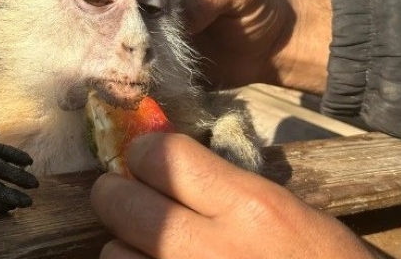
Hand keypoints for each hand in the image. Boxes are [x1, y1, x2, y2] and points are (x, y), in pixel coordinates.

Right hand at [47, 0, 329, 92]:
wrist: (274, 50)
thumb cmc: (260, 5)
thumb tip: (177, 13)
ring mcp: (150, 25)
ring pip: (110, 20)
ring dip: (84, 22)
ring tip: (52, 23)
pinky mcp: (155, 57)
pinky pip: (127, 56)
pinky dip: (107, 59)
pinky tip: (86, 63)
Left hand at [90, 133, 374, 258]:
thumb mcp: (288, 213)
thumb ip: (226, 187)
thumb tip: (166, 163)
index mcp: (249, 206)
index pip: (162, 156)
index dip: (145, 152)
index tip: (145, 159)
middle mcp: (211, 249)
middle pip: (121, 203)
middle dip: (115, 193)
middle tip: (124, 196)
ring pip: (112, 254)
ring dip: (123, 247)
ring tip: (145, 249)